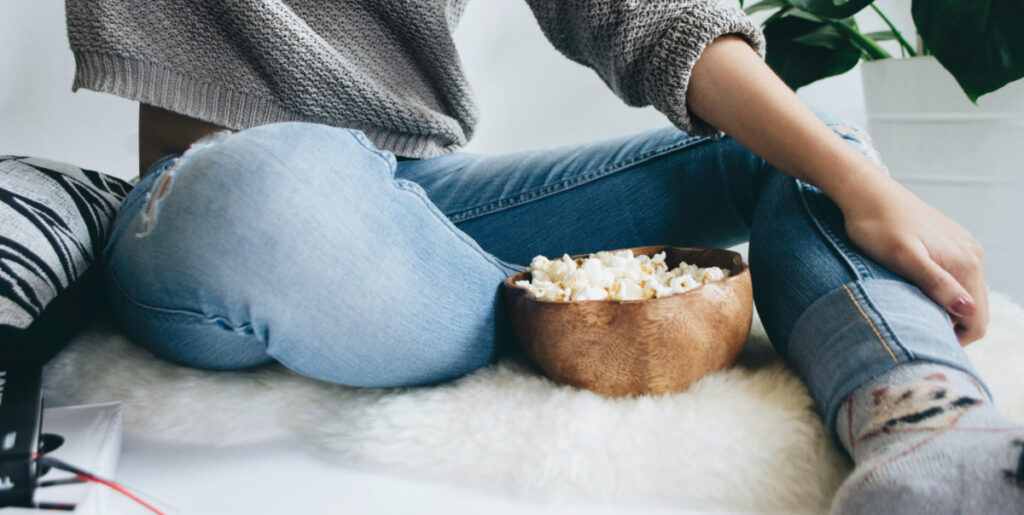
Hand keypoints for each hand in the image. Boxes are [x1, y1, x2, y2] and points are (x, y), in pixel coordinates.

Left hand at [838, 173, 987, 344]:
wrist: (865, 192)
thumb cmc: (876, 226)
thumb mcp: (902, 258)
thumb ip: (936, 283)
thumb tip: (968, 309)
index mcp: (965, 263)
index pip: (978, 320)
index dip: (954, 339)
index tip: (922, 339)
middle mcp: (972, 254)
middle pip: (974, 309)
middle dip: (948, 324)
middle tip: (912, 325)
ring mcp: (963, 246)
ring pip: (964, 293)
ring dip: (942, 307)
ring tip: (909, 305)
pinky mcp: (950, 241)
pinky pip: (954, 276)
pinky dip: (939, 290)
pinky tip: (912, 287)